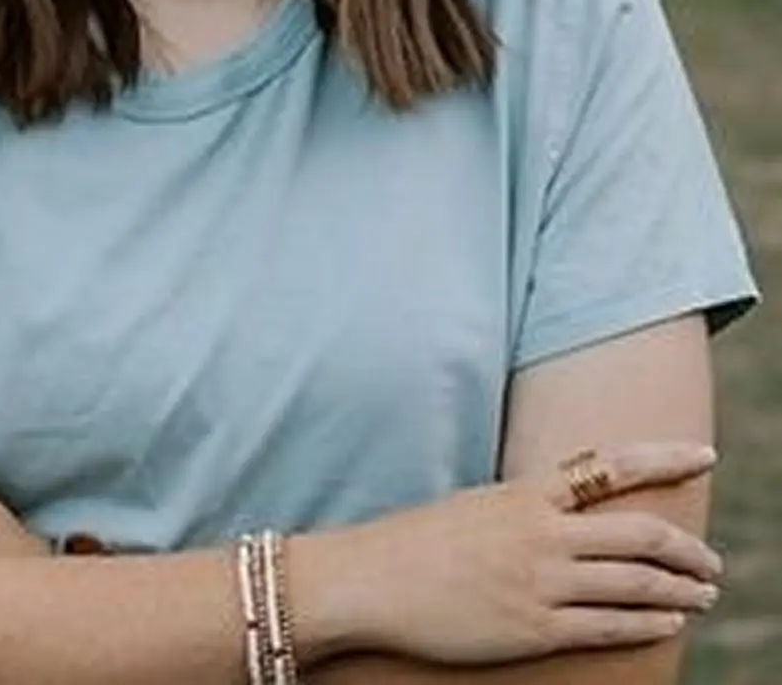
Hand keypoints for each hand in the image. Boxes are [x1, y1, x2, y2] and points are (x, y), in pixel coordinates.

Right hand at [307, 440, 721, 666]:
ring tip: (704, 594)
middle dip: (688, 549)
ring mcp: (541, 582)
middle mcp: (542, 532)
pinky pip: (610, 626)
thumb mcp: (480, 506)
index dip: (665, 457)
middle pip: (641, 533)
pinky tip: (669, 620)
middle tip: (712, 561)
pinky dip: (649, 622)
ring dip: (681, 589)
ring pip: (636, 582)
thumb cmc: (421, 541)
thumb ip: (528, 507)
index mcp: (526, 492)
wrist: (371, 580)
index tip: (704, 455)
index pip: (612, 465)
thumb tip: (573, 513)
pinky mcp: (535, 629)